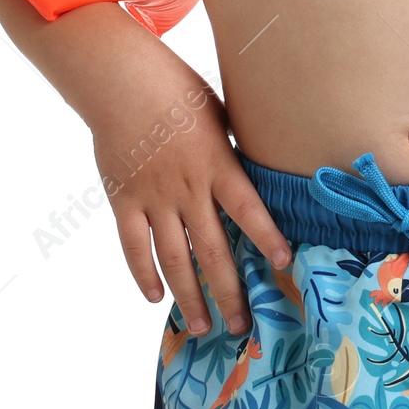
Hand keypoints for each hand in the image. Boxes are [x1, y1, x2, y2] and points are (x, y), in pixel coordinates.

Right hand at [90, 59, 291, 337]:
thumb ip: (234, 151)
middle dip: (228, 291)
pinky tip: (155, 297)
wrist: (123, 82)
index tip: (284, 264)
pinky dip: (143, 274)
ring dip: (189, 295)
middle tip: (241, 326)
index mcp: (217, 165)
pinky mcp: (124, 201)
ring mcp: (153, 198)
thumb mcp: (220, 115)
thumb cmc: (178, 91)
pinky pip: (133, 246)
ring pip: (174, 258)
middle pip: (212, 250)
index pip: (249, 209)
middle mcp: (187, 188)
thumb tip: (257, 173)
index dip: (267, 237)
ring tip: (201, 325)